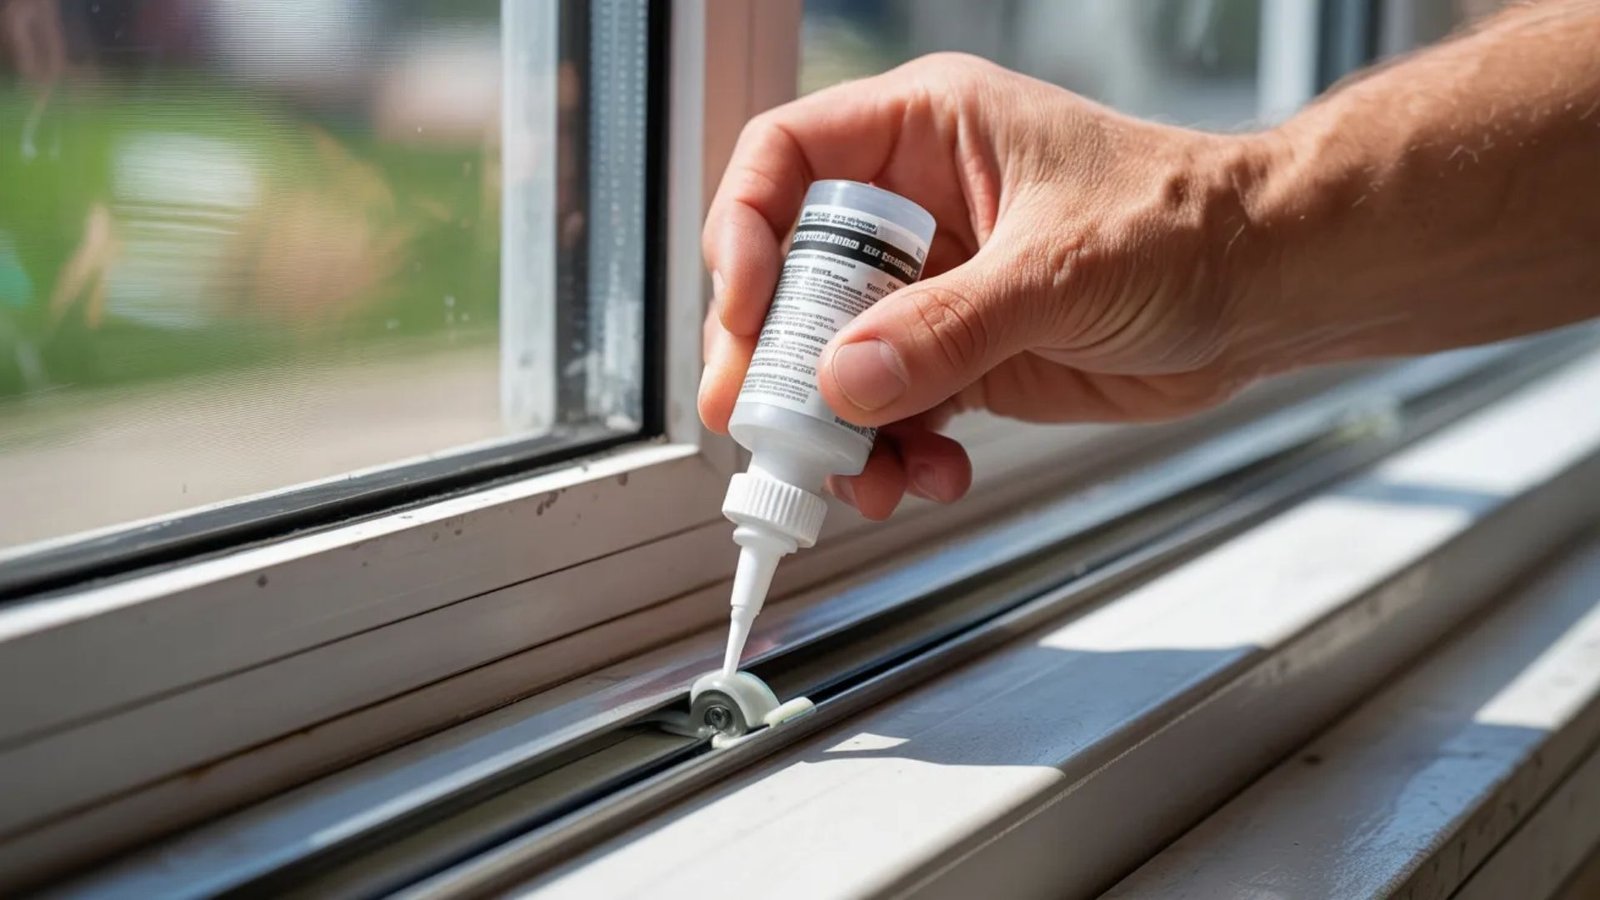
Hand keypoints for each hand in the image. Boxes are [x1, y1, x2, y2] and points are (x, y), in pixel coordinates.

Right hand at [700, 53, 1281, 518]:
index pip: (784, 159)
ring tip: (862, 477)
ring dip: (835, 428)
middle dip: (776, 361)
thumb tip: (845, 382)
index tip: (745, 314)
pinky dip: (893, 452)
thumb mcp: (1060, 268)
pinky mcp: (961, 354)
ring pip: (833, 359)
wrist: (1268, 289)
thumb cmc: (1189, 224)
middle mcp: (914, 207)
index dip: (744, 232)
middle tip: (766, 427)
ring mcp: (934, 287)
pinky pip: (892, 410)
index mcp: (924, 132)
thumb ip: (947, 329)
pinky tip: (928, 474)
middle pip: (792, 277)